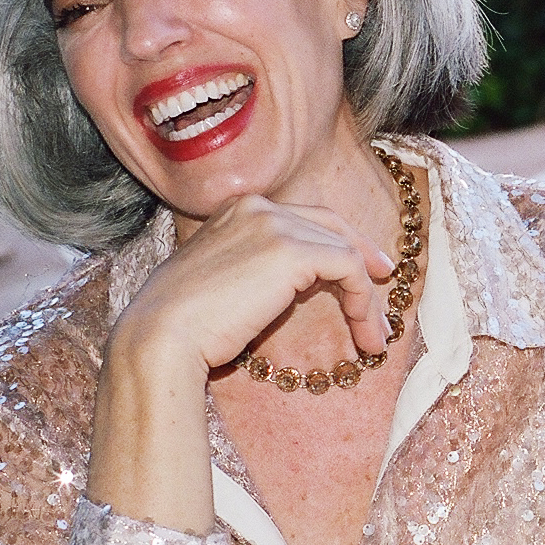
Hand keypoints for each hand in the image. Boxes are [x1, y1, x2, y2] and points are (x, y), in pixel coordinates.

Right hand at [109, 193, 396, 380]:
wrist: (160, 337)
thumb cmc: (183, 326)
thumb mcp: (223, 284)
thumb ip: (257, 270)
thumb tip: (295, 286)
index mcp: (236, 210)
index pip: (304, 218)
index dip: (339, 241)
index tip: (362, 270)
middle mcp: (258, 207)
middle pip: (330, 224)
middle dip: (363, 254)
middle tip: (384, 283)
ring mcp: (274, 225)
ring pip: (344, 252)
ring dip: (366, 298)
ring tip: (376, 337)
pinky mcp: (292, 251)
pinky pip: (348, 270)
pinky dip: (364, 303)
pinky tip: (367, 335)